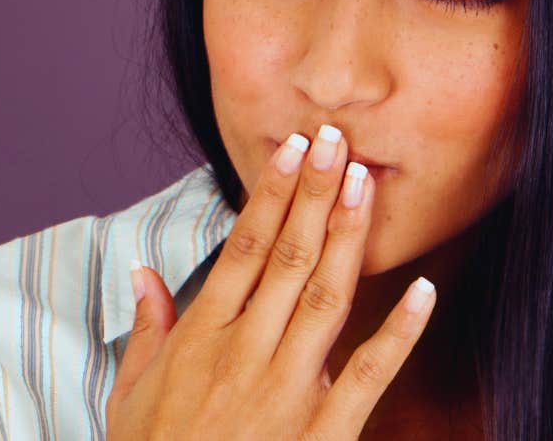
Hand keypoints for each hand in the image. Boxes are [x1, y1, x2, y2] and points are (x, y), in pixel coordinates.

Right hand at [104, 126, 436, 439]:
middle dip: (315, 194)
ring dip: (348, 237)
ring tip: (365, 185)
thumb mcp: (130, 393)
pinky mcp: (324, 430)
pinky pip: (369, 373)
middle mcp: (247, 351)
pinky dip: (399, 331)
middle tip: (338, 140)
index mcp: (203, 337)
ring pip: (326, 297)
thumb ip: (146, 329)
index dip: (271, 195)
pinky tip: (422, 290)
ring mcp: (289, 389)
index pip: (244, 249)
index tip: (292, 151)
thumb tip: (142, 273)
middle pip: (289, 257)